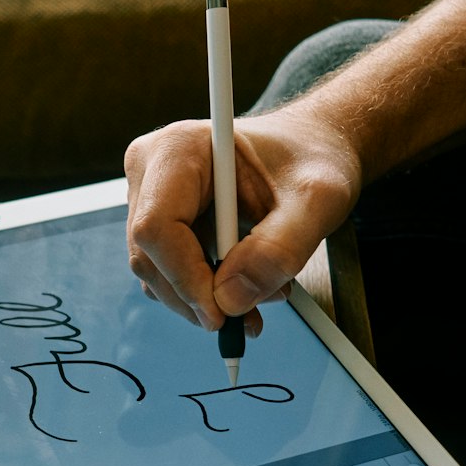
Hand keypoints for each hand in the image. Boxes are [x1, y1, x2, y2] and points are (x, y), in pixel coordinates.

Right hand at [123, 105, 362, 329]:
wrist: (309, 148)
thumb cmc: (311, 157)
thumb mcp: (317, 200)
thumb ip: (279, 248)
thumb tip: (230, 299)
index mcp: (179, 148)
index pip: (156, 227)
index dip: (185, 277)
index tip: (223, 312)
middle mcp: (152, 169)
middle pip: (149, 255)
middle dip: (196, 296)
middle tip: (247, 317)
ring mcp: (150, 196)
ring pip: (155, 271)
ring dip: (203, 299)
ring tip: (259, 295)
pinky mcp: (159, 220)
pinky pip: (167, 271)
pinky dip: (203, 292)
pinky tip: (243, 287)